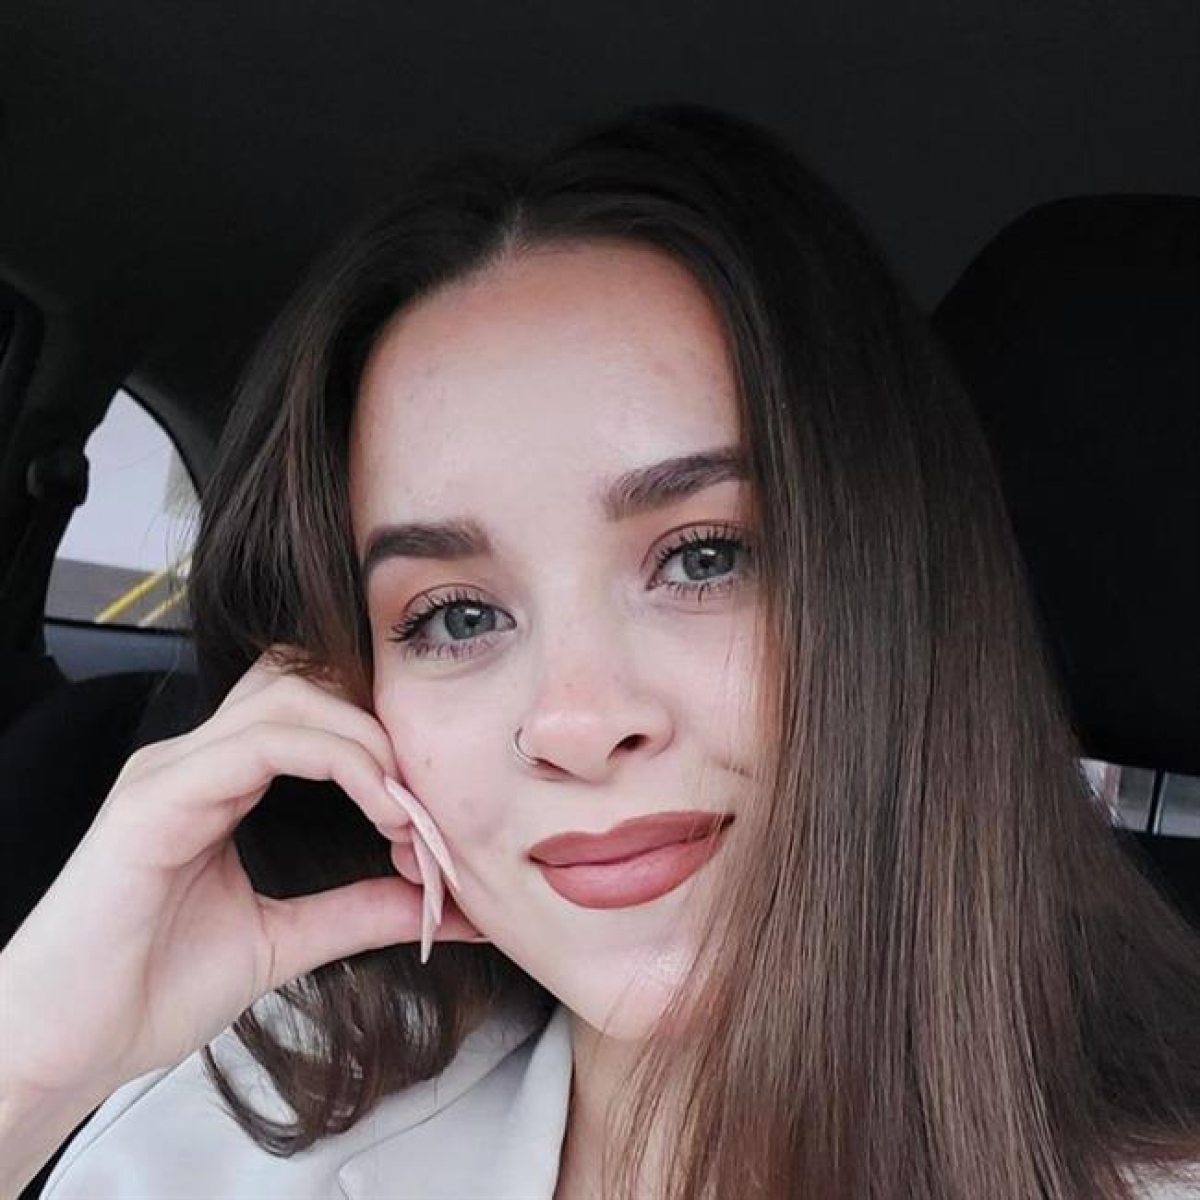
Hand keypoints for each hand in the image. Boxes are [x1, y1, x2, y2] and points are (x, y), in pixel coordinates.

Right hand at [0, 644, 481, 1105]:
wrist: (63, 1049)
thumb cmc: (148, 991)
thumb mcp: (283, 942)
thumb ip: (358, 911)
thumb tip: (439, 902)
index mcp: (220, 779)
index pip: (312, 709)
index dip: (382, 739)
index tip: (431, 812)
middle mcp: (196, 759)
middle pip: (305, 680)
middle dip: (380, 722)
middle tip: (427, 797)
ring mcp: (172, 770)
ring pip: (291, 695)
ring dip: (368, 740)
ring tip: (406, 810)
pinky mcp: (155, 799)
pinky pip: (261, 743)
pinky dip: (337, 760)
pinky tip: (378, 808)